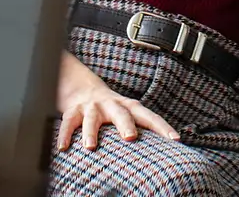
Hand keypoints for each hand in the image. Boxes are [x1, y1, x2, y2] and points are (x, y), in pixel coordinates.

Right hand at [55, 51, 178, 152]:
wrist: (82, 87)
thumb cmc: (111, 108)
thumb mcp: (127, 114)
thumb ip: (140, 127)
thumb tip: (165, 150)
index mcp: (129, 107)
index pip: (149, 116)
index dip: (162, 127)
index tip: (175, 140)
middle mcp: (111, 105)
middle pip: (121, 113)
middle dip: (125, 124)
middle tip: (131, 137)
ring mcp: (92, 107)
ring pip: (91, 118)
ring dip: (91, 132)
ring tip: (90, 146)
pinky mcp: (74, 110)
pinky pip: (68, 122)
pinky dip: (64, 134)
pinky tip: (62, 147)